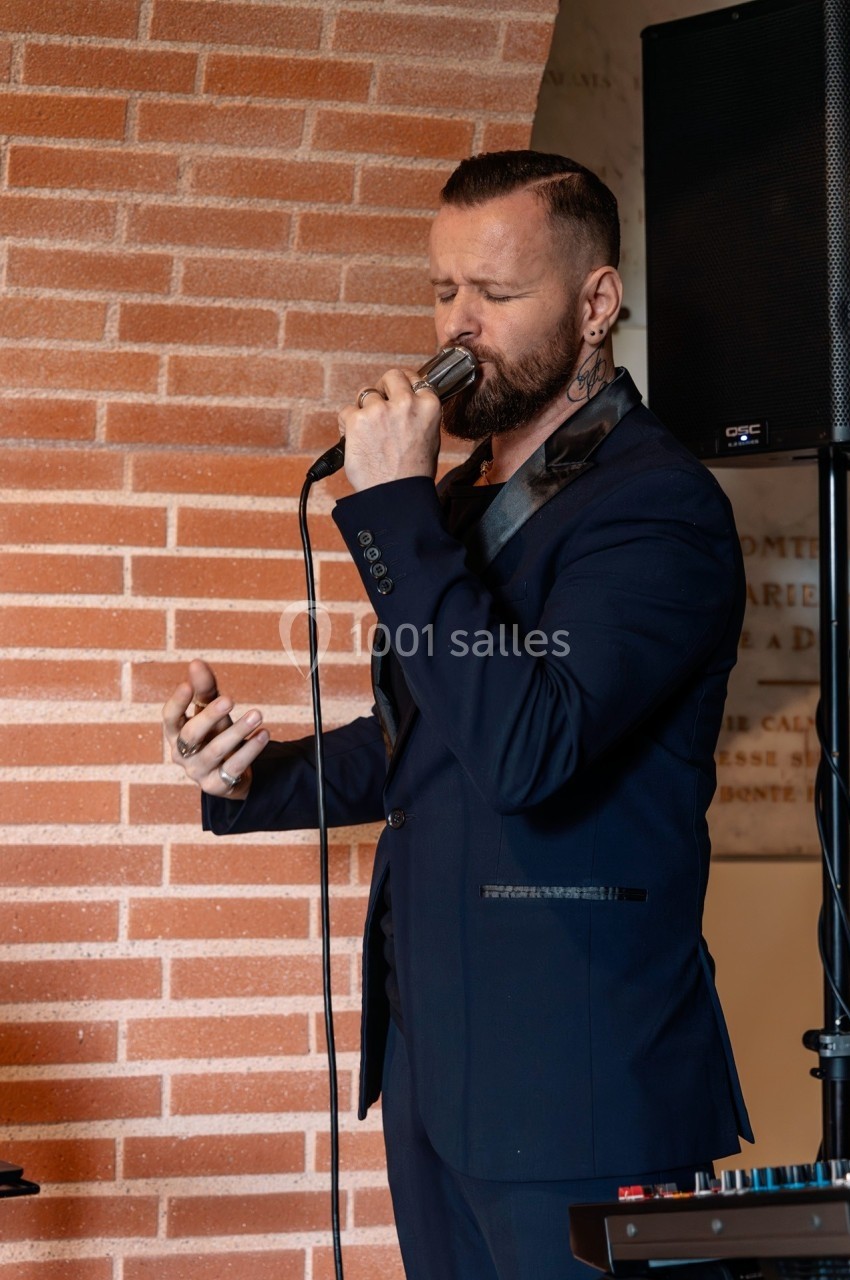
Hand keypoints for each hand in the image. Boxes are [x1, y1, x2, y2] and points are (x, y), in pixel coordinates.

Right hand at [162, 658, 268, 801]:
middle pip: (191, 735)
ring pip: (215, 751)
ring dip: (237, 731)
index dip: (177, 702)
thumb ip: (204, 689)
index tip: (188, 685)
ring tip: (258, 714)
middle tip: (230, 699)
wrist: (227, 770)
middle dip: (210, 716)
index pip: (169, 718)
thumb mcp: (209, 710)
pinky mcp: (216, 786)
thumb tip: (196, 662)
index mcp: (175, 733)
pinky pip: (234, 767)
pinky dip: (250, 750)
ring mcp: (198, 772)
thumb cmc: (213, 732)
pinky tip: (264, 734)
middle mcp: (182, 754)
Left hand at [338, 368, 441, 491]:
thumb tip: (408, 403)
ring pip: (365, 395)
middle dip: (383, 389)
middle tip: (379, 407)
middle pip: (390, 377)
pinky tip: (356, 442)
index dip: (403, 386)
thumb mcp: (431, 438)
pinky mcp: (357, 419)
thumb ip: (420, 415)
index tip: (396, 393)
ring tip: (368, 434)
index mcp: (428, 405)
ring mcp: (379, 409)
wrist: (396, 494)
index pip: (413, 378)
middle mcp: (405, 402)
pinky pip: (346, 412)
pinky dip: (347, 426)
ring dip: (364, 410)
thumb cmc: (413, 473)